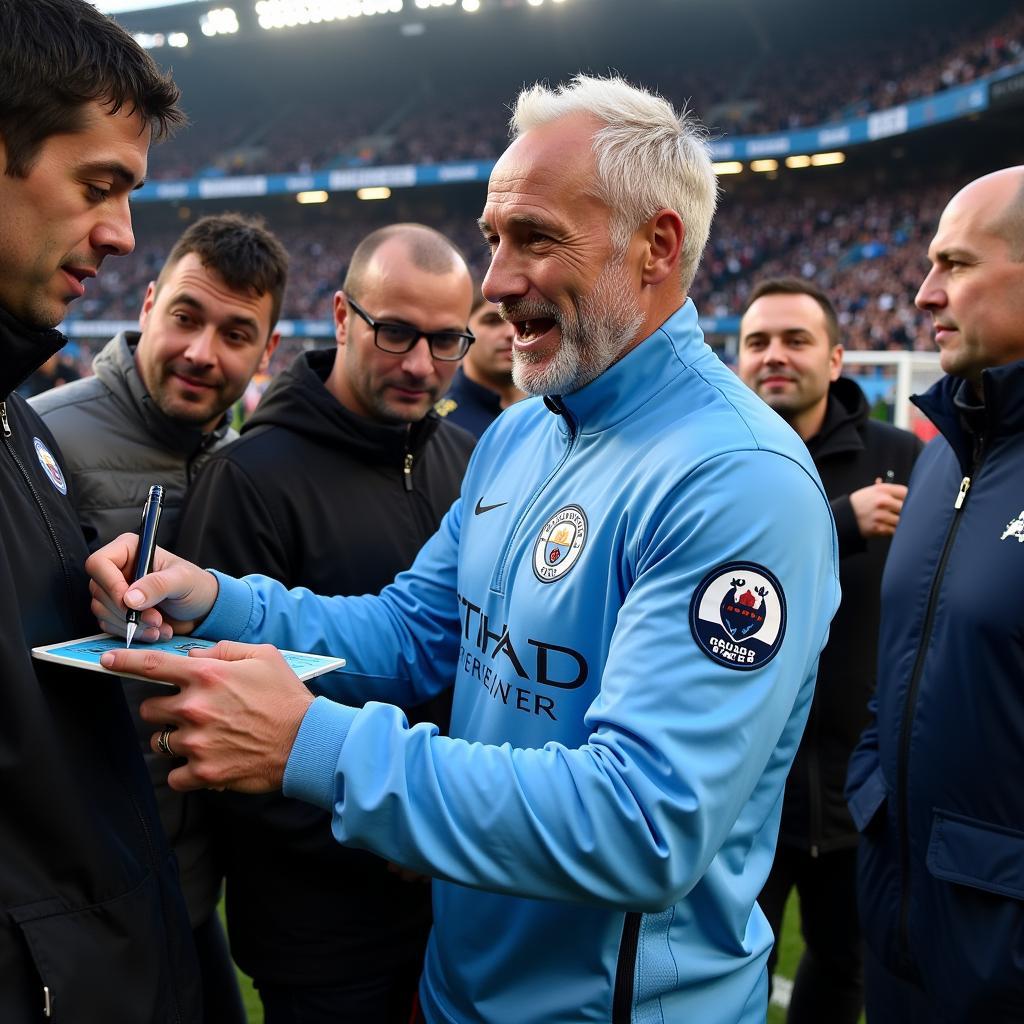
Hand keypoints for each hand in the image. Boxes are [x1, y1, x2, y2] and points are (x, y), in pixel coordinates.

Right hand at [86, 533, 218, 640]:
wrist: (202, 610)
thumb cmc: (196, 586)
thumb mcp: (183, 581)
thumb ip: (158, 585)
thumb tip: (129, 598)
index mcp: (130, 550)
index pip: (99, 563)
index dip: (110, 584)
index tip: (129, 603)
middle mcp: (118, 569)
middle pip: (99, 591)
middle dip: (127, 611)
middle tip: (155, 618)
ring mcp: (115, 591)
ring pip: (102, 611)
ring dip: (131, 625)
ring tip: (160, 626)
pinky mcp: (117, 612)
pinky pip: (109, 625)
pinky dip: (131, 633)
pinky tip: (154, 631)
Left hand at [100, 640, 314, 792]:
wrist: (306, 742)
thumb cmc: (286, 697)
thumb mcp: (264, 656)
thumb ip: (225, 649)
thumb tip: (196, 654)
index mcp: (207, 675)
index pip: (151, 665)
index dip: (123, 661)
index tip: (107, 660)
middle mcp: (195, 708)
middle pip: (149, 708)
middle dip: (165, 708)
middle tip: (192, 712)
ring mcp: (196, 743)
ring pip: (160, 742)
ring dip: (176, 739)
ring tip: (205, 738)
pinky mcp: (203, 773)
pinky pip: (173, 774)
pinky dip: (185, 770)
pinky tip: (206, 761)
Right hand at [849, 480, 908, 537]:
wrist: (843, 517)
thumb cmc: (858, 503)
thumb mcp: (870, 491)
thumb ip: (885, 489)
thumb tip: (901, 488)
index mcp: (882, 489)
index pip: (906, 492)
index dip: (910, 498)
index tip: (910, 502)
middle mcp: (882, 501)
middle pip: (907, 507)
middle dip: (907, 511)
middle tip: (907, 514)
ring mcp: (881, 515)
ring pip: (902, 521)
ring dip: (901, 522)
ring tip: (895, 521)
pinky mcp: (879, 528)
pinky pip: (894, 531)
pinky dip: (893, 530)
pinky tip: (889, 527)